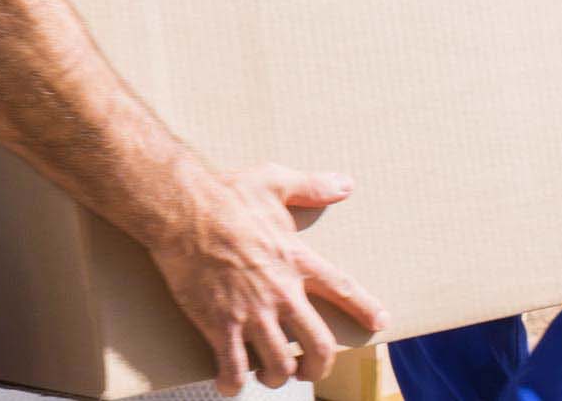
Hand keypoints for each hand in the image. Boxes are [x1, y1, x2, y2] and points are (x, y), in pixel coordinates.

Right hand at [149, 164, 388, 393]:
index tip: (380, 323)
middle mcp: (281, 292)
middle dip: (318, 366)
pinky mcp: (219, 323)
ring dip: (277, 377)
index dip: (364, 308)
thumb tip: (345, 184)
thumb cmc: (225, 193)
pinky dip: (231, 381)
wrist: (181, 209)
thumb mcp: (273, 181)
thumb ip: (311, 186)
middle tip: (310, 370)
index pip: (342, 289)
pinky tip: (227, 383)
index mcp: (297, 260)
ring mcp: (251, 312)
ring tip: (269, 376)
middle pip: (317, 345)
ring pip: (279, 364)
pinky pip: (233, 366)